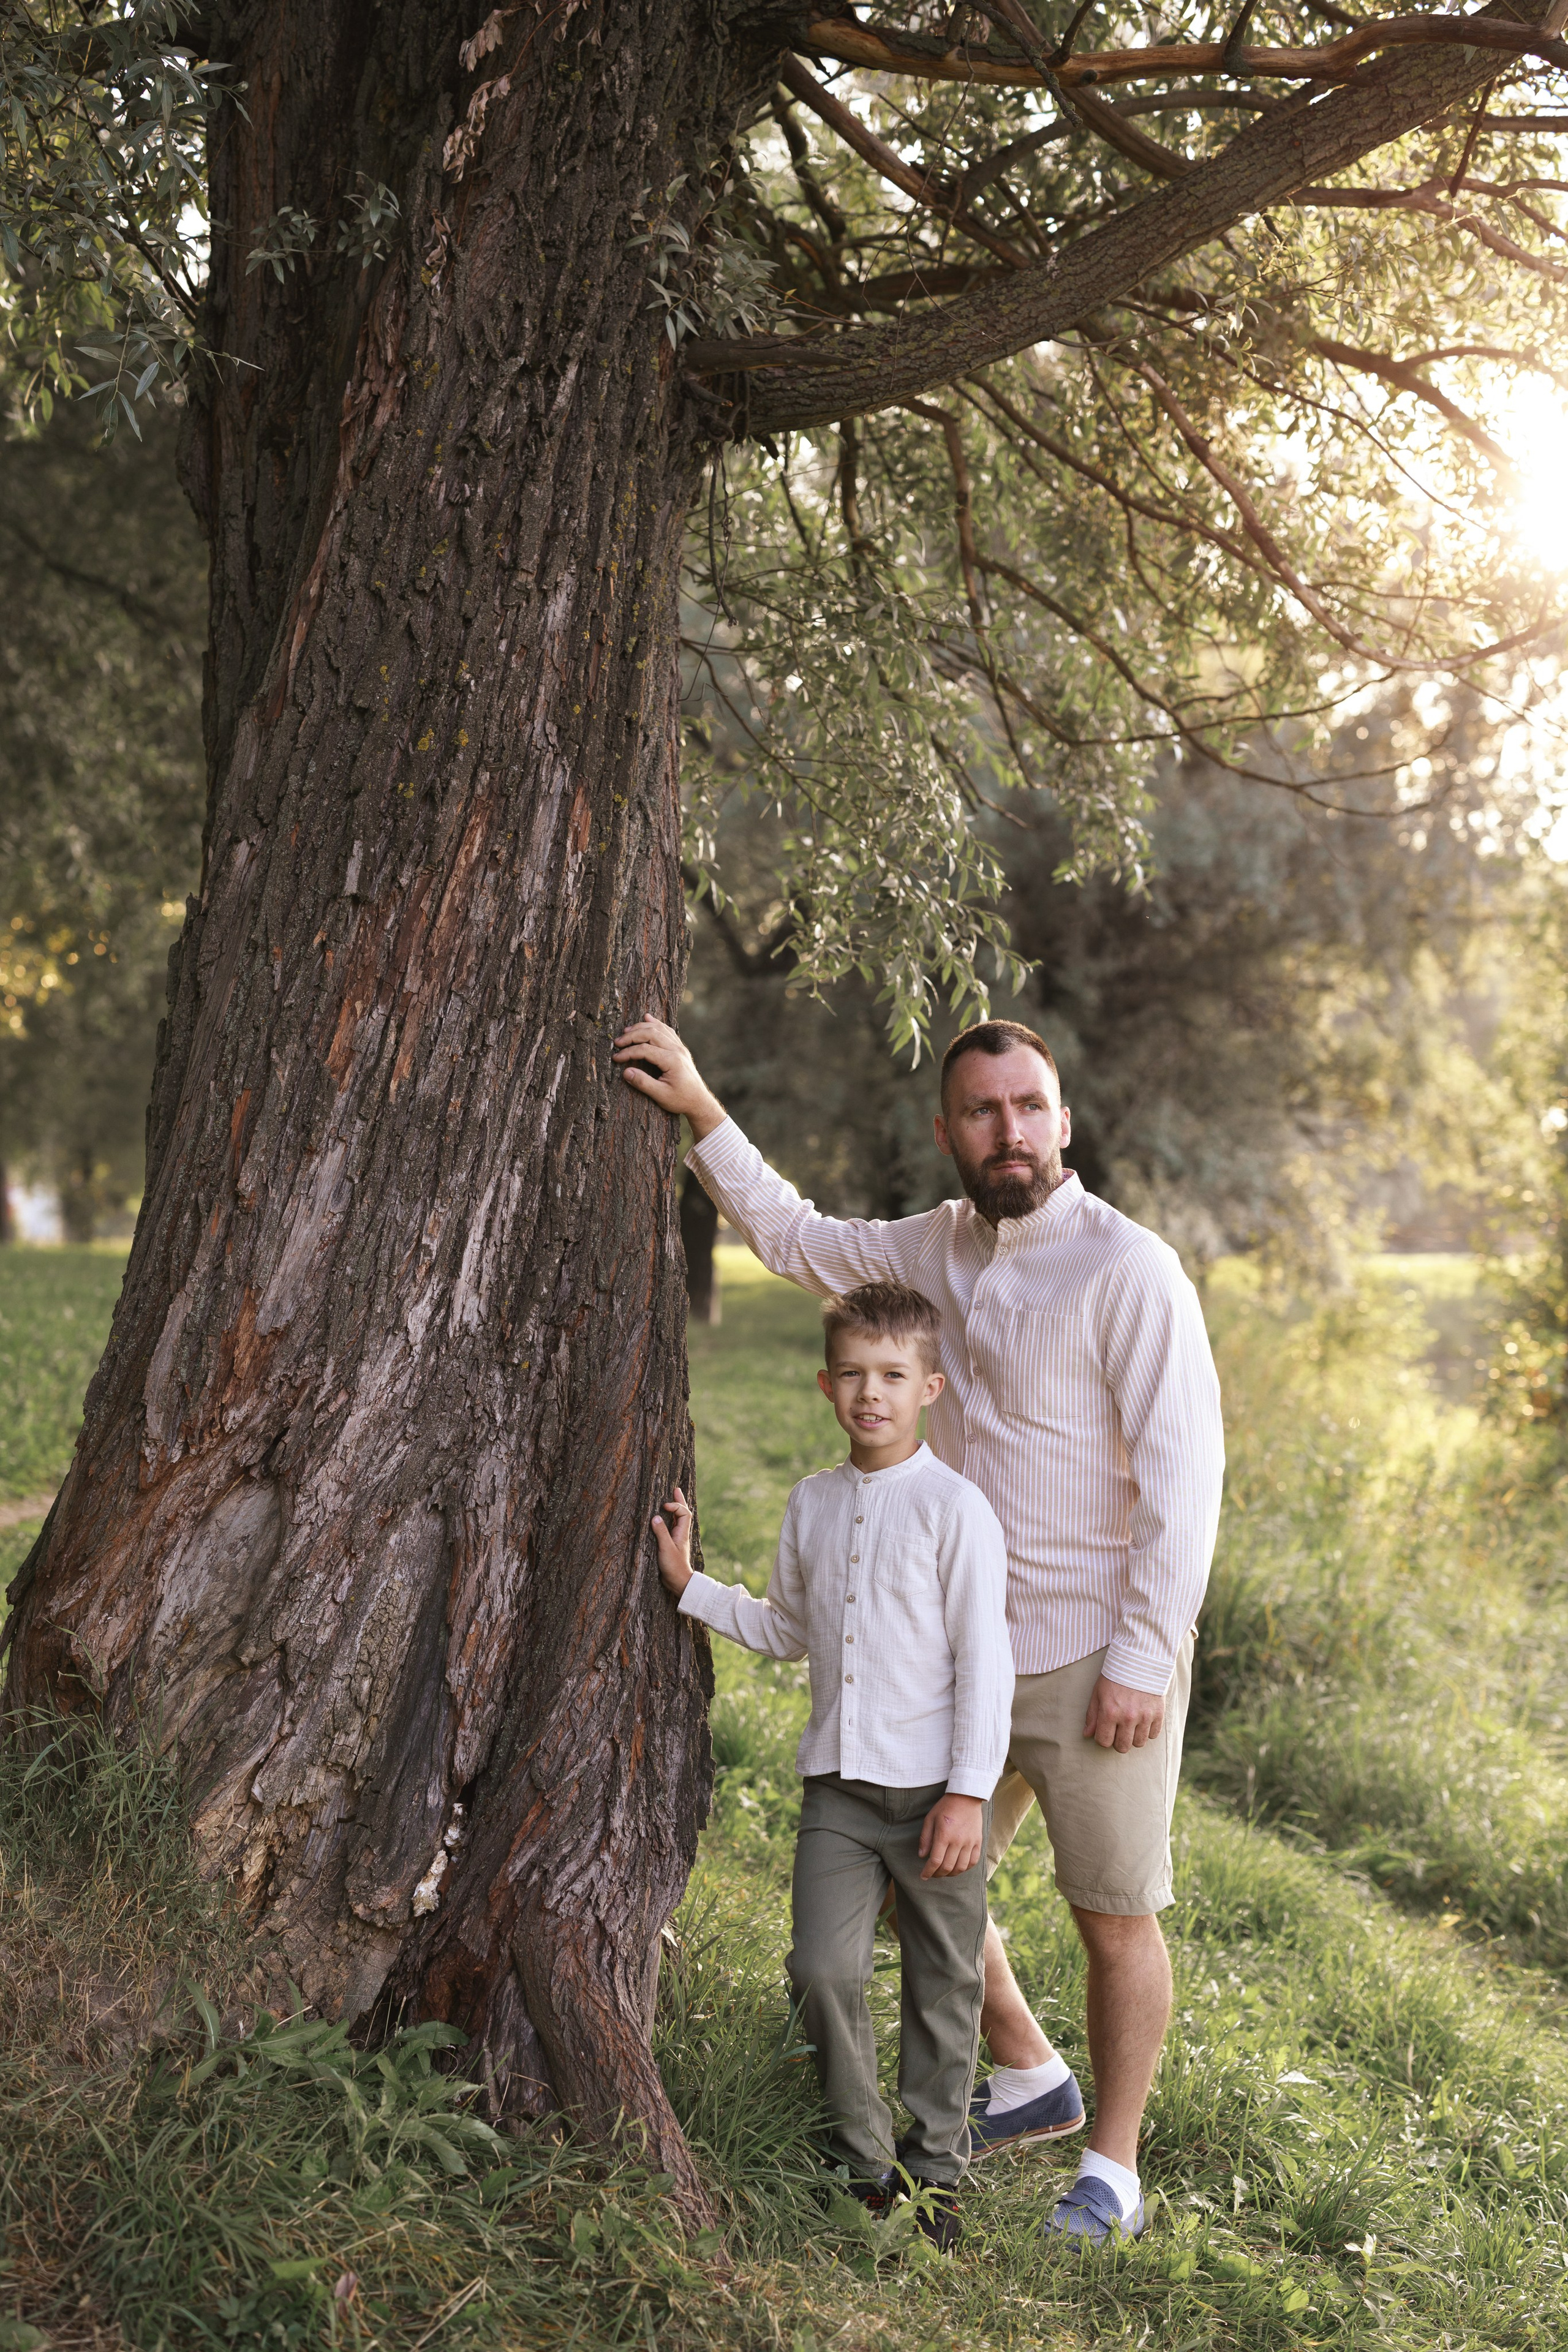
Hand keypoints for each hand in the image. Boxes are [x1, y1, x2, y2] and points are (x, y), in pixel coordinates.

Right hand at [612, 1019, 726, 1136]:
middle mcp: (677, 1050)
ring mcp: (680, 1047)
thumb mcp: (661, 1096)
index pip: (645, 1050)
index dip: (628, 1052)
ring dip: (641, 1027)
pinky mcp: (680, 1048)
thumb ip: (643, 1083)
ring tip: (626, 1031)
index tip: (616, 1058)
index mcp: (672, 1061)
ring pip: (659, 1029)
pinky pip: (667, 1030)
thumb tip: (625, 1072)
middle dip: (632, 1035)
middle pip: (651, 1034)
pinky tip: (647, 1018)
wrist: (699, 1101)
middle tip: (617, 1042)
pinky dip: (655, 1023)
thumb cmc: (681, 1100)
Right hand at [651, 1485, 694, 1596]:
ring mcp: (677, 1539)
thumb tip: (655, 1516)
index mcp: (682, 1533)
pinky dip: (669, 1520)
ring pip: (677, 1520)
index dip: (676, 1505)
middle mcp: (681, 1534)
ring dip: (674, 1509)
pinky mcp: (672, 1545)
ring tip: (670, 1499)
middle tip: (675, 1489)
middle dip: (679, 1501)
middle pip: (683, 1513)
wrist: (679, 1582)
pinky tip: (664, 1519)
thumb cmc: (674, 1566)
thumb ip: (661, 1532)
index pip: (684, 1513)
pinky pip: (671, 1528)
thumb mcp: (666, 1548)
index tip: (664, 1506)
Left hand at [918, 1793, 984, 1878]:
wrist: (966, 1796)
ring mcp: (970, 1842)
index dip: (928, 1872)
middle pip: (947, 1867)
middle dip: (937, 1874)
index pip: (935, 1861)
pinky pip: (973, 1861)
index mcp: (944, 1835)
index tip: (923, 1876)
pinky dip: (965, 1868)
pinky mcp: (978, 1841)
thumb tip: (922, 1856)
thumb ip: (925, 1838)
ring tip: (944, 1872)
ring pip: (961, 1867)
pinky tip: (958, 1867)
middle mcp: (958, 1841)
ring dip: (951, 1874)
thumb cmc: (945, 1807)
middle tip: (932, 1874)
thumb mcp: (930, 1819)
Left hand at [1083, 1675, 1164, 1753]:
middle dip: (1118, 1741)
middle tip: (1118, 1730)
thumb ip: (1092, 1715)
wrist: (1139, 1660)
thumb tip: (1087, 1734)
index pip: (1104, 1741)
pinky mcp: (1158, 1713)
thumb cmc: (1115, 1676)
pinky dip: (1148, 1731)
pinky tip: (1143, 1720)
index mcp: (1110, 1712)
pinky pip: (1153, 1735)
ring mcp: (1145, 1716)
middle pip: (1122, 1747)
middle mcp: (1127, 1717)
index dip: (1103, 1738)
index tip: (1105, 1731)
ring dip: (1134, 1737)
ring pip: (1139, 1743)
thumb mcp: (1098, 1693)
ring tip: (1131, 1725)